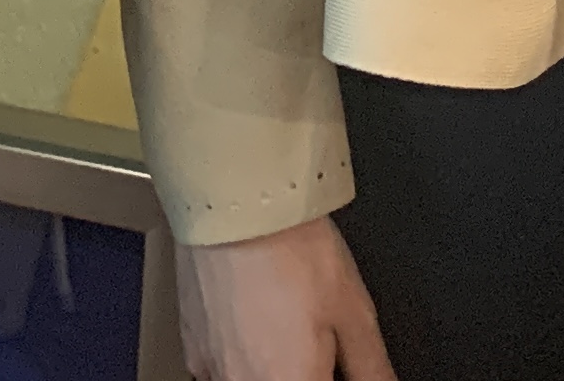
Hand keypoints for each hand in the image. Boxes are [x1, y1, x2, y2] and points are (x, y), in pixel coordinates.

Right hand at [177, 220, 397, 380]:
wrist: (235, 201)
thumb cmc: (290, 249)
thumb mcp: (354, 312)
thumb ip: (371, 368)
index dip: (331, 373)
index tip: (334, 362)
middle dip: (304, 369)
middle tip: (316, 345)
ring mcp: (213, 366)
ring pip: (249, 379)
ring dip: (272, 367)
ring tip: (285, 331)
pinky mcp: (191, 344)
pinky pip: (221, 368)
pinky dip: (241, 357)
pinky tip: (255, 327)